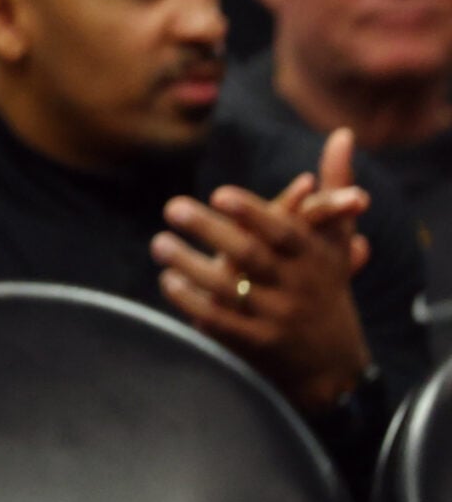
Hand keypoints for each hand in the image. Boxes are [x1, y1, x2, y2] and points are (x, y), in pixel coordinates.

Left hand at [153, 129, 372, 410]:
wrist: (334, 367)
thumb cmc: (326, 287)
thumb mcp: (334, 241)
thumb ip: (334, 189)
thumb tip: (341, 134)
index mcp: (313, 258)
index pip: (283, 233)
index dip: (254, 214)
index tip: (220, 194)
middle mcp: (296, 287)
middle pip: (250, 257)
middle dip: (210, 231)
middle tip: (172, 206)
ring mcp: (276, 319)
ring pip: (229, 291)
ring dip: (190, 265)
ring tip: (159, 242)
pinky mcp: (256, 345)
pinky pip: (219, 322)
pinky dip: (191, 301)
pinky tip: (168, 280)